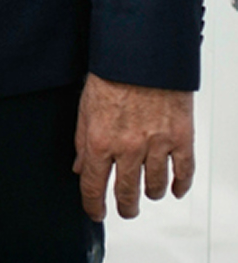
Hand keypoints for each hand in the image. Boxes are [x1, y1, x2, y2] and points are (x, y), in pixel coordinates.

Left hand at [73, 72, 194, 218]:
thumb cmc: (112, 71)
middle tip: (125, 209)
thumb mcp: (85, 105)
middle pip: (125, 193)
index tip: (95, 212)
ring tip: (147, 194)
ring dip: (149, 195)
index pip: (93, 186)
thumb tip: (79, 167)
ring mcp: (156, 144)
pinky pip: (183, 172)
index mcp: (99, 140)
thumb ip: (81, 140)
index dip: (93, 205)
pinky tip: (174, 188)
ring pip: (153, 186)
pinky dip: (179, 185)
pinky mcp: (181, 137)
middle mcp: (127, 147)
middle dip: (124, 206)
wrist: (143, 50)